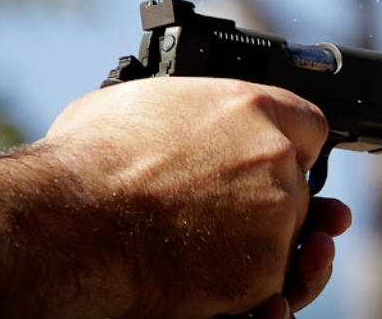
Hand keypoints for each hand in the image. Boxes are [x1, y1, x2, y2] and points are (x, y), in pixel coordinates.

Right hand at [39, 77, 334, 317]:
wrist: (73, 221)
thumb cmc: (92, 159)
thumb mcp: (141, 102)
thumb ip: (184, 109)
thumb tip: (173, 117)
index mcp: (251, 107)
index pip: (308, 124)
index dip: (288, 143)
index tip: (272, 157)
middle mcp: (275, 156)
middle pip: (301, 181)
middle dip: (272, 193)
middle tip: (232, 205)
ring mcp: (275, 216)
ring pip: (293, 232)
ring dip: (267, 238)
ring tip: (230, 243)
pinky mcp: (260, 271)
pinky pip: (272, 277)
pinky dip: (249, 279)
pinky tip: (213, 270)